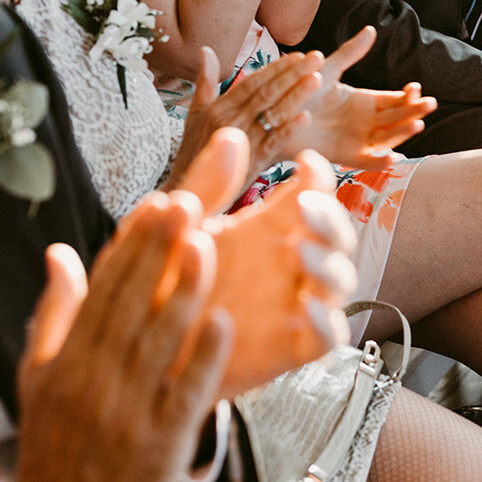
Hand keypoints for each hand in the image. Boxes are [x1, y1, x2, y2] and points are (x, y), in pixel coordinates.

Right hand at [16, 197, 229, 481]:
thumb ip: (52, 316)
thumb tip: (60, 255)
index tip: (154, 205)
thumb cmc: (56, 449)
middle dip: (157, 253)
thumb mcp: (36, 383)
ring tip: (204, 245)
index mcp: (66, 363)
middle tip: (183, 204)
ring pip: (159, 343)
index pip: (102, 291)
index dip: (130, 245)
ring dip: (182, 292)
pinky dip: (203, 359)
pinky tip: (222, 322)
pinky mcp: (159, 445)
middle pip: (130, 306)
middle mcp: (94, 383)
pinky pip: (185, 395)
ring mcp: (127, 414)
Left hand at [177, 133, 357, 395]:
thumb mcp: (181, 228)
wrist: (141, 345)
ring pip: (341, 280)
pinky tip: (307, 307)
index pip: (313, 193)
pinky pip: (328, 335)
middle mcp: (288, 262)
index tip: (306, 161)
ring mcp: (294, 303)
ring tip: (300, 253)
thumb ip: (208, 185)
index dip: (319, 175)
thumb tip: (233, 135)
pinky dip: (329, 322)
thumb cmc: (164, 280)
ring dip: (330, 264)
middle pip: (338, 234)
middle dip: (331, 217)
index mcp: (268, 227)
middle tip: (304, 206)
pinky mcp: (291, 347)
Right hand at [179, 48, 323, 181]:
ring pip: (273, 114)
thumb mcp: (195, 112)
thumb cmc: (194, 147)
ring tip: (317, 79)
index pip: (252, 82)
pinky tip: (306, 116)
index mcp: (219, 107)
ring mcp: (243, 142)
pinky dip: (289, 129)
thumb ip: (204, 80)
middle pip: (267, 93)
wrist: (190, 187)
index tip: (297, 56)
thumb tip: (206, 49)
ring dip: (297, 96)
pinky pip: (274, 142)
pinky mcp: (252, 162)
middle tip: (317, 57)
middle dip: (293, 74)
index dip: (275, 68)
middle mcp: (231, 121)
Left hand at [281, 26, 433, 168]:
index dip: (407, 95)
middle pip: (397, 118)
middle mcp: (365, 121)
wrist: (277, 115)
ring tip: (417, 124)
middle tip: (429, 104)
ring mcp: (357, 139)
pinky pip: (367, 159)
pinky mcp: (345, 155)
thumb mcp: (328, 70)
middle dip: (414, 111)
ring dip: (403, 133)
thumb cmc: (301, 91)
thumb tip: (371, 29)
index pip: (394, 99)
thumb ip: (351, 53)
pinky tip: (393, 156)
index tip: (416, 88)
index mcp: (364, 101)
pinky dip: (381, 160)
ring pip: (388, 138)